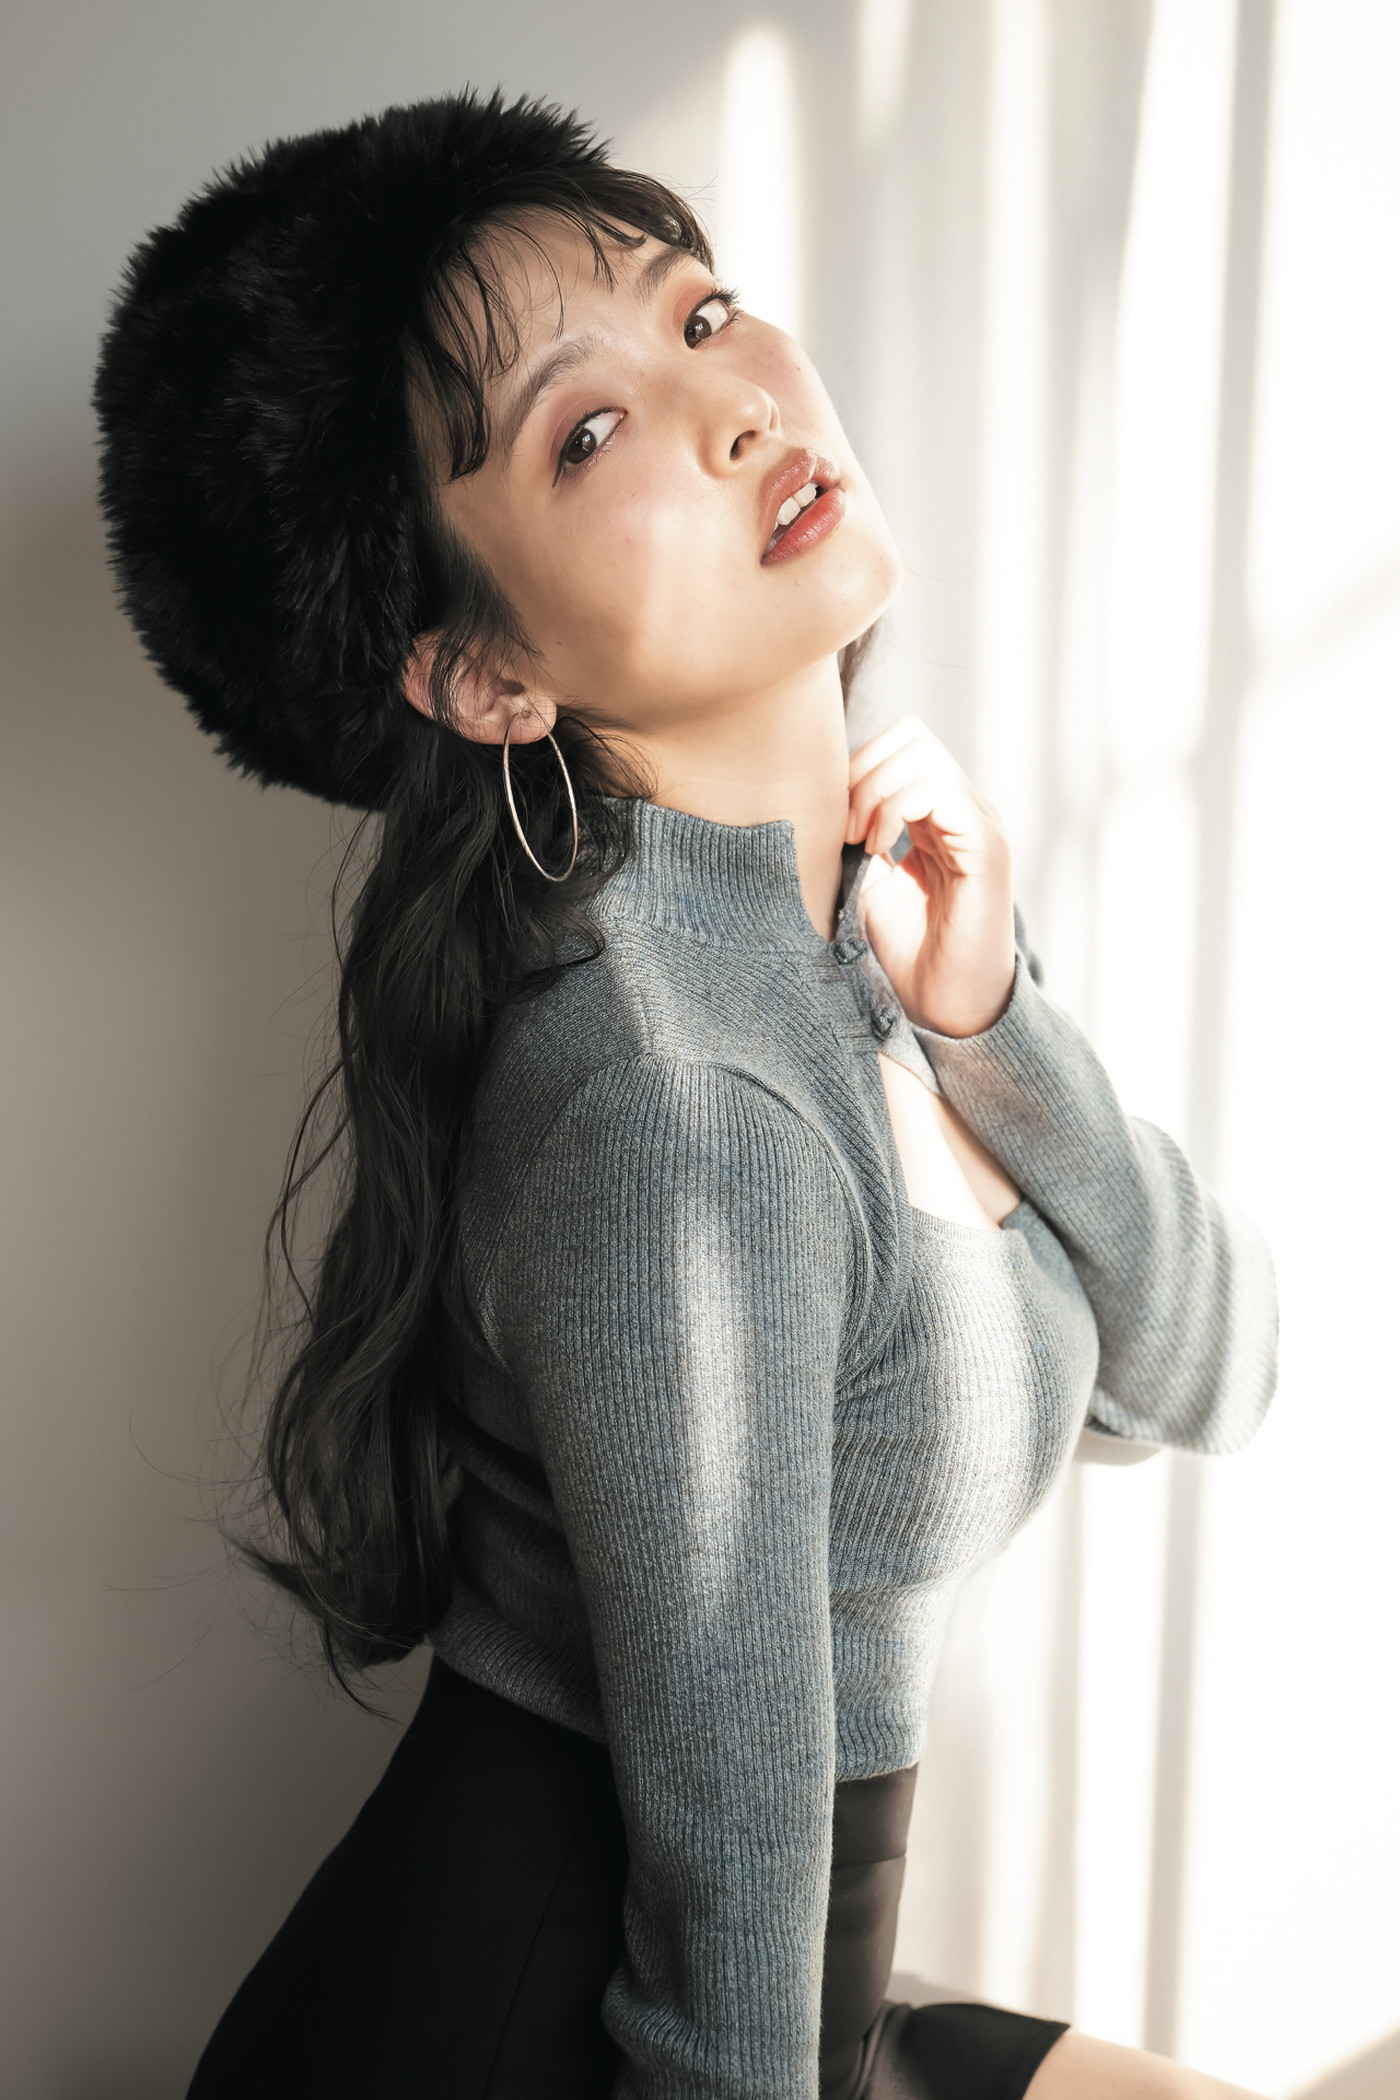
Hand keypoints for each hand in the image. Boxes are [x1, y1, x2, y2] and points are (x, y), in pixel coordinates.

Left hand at [846, 717, 1016, 1037]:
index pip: (898, 744)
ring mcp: (978, 824)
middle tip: (846, 829)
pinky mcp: (987, 847)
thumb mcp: (864, 883)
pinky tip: (883, 849)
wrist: (943, 1007)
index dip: (858, 767)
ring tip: (864, 841)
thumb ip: (853, 838)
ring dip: (877, 791)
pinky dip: (899, 810)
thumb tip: (817, 799)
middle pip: (910, 735)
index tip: (837, 823)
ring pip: (923, 754)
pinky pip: (941, 789)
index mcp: (935, 814)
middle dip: (864, 772)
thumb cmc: (905, 955)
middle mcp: (962, 809)